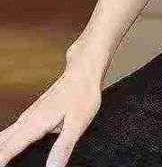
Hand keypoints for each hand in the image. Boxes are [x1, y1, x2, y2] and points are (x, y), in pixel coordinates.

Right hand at [0, 48, 102, 166]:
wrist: (83, 72)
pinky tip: (6, 148)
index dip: (0, 161)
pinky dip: (4, 142)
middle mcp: (27, 119)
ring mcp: (28, 115)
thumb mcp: (78, 123)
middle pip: (2, 142)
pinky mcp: (32, 114)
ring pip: (4, 136)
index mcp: (35, 124)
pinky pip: (12, 131)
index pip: (8, 148)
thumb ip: (63, 146)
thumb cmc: (82, 94)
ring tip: (0, 160)